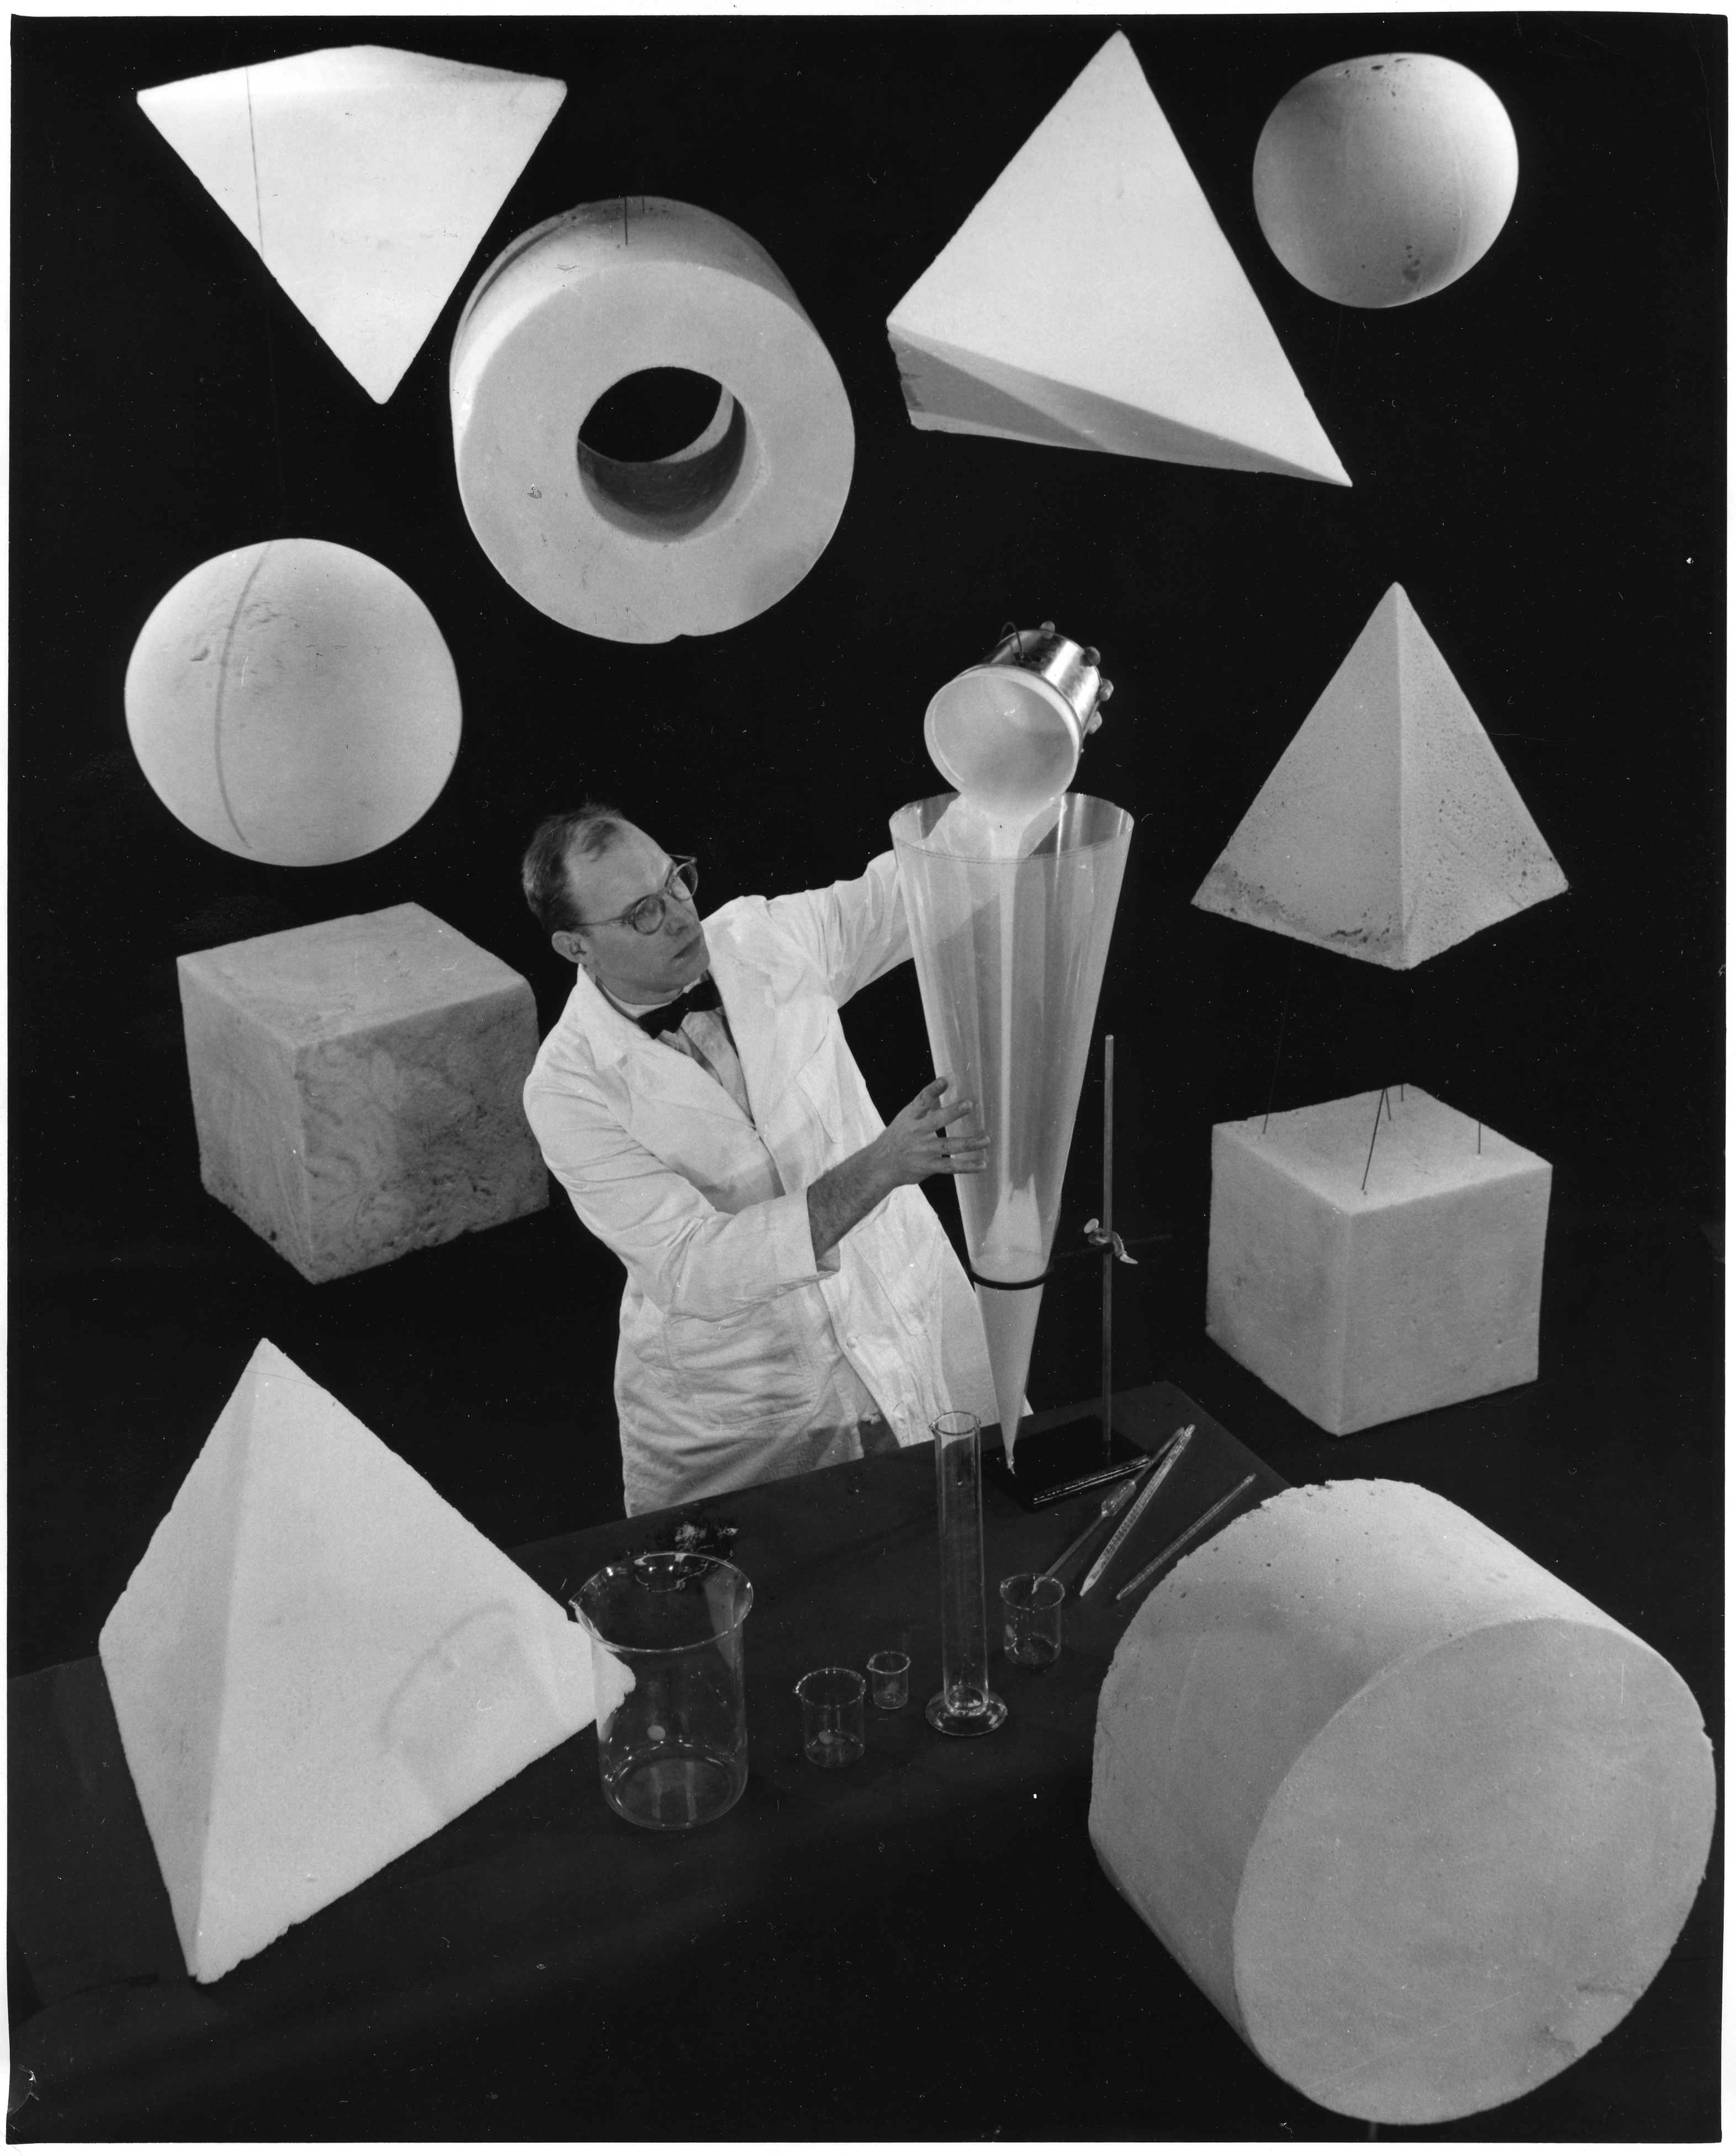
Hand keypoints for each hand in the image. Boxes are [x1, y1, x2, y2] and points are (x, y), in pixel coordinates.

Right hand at [875, 1076, 989, 1188]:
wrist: (881, 1165)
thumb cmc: (897, 1138)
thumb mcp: (905, 1119)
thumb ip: (924, 1107)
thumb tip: (943, 1085)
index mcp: (910, 1117)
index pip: (921, 1101)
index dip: (932, 1090)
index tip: (944, 1080)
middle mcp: (916, 1132)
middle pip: (936, 1121)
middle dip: (952, 1113)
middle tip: (969, 1104)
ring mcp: (922, 1151)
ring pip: (947, 1146)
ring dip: (968, 1143)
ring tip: (985, 1140)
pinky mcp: (927, 1167)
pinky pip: (950, 1167)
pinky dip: (966, 1166)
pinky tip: (982, 1164)